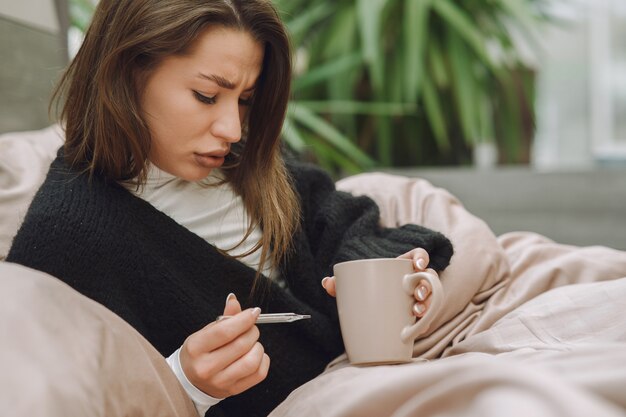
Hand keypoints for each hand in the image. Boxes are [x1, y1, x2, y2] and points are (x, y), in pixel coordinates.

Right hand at [179, 294, 269, 398]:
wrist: (189, 382)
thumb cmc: (198, 354)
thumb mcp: (204, 333)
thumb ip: (223, 318)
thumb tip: (234, 300)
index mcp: (196, 348)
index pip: (225, 331)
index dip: (243, 319)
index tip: (253, 312)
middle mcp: (206, 367)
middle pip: (241, 344)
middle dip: (252, 330)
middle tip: (250, 327)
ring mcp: (220, 382)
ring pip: (252, 361)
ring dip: (258, 346)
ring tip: (251, 343)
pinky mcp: (234, 390)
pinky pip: (259, 374)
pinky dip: (263, 360)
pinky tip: (255, 355)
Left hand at [321, 248, 435, 317]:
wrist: (371, 319)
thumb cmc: (367, 295)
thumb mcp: (356, 286)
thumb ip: (342, 284)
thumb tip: (327, 282)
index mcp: (402, 268)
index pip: (418, 256)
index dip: (422, 258)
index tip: (418, 265)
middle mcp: (414, 282)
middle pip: (429, 278)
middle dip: (427, 286)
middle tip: (417, 295)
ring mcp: (420, 299)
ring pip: (432, 298)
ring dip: (428, 304)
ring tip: (417, 312)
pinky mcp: (420, 317)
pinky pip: (428, 318)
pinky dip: (424, 322)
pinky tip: (418, 327)